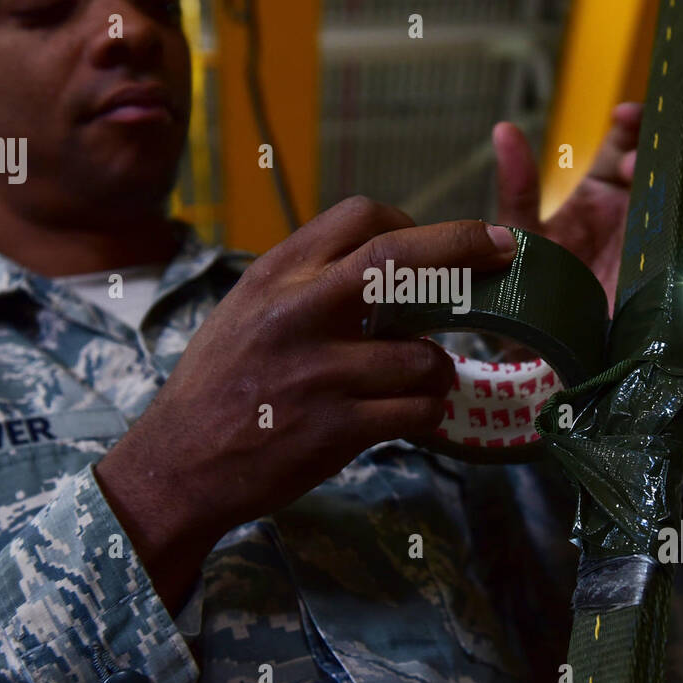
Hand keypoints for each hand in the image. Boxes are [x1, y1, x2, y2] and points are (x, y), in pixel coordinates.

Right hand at [94, 196, 517, 611]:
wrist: (177, 465)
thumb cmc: (218, 386)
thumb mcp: (247, 310)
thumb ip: (308, 282)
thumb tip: (389, 265)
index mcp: (276, 275)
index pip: (360, 216)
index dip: (415, 224)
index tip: (442, 245)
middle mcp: (297, 312)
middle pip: (401, 258)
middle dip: (465, 246)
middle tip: (505, 249)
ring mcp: (318, 372)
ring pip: (422, 354)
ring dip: (440, 368)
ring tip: (427, 380)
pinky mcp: (335, 428)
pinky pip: (415, 410)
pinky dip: (426, 411)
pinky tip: (413, 414)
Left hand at [493, 103, 682, 314]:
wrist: (535, 348)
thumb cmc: (527, 287)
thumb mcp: (521, 231)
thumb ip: (518, 184)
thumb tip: (504, 129)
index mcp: (599, 194)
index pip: (627, 146)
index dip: (635, 125)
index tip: (625, 114)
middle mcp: (632, 216)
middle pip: (668, 170)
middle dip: (661, 157)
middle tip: (632, 165)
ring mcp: (652, 248)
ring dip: (682, 193)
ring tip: (654, 195)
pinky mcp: (665, 283)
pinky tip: (678, 232)